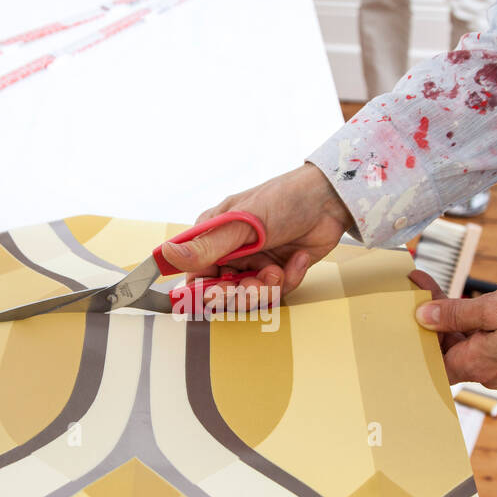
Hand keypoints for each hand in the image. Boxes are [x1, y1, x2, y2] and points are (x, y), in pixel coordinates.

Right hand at [159, 163, 353, 300]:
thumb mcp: (242, 224)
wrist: (330, 199)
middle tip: (253, 286)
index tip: (213, 297)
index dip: (201, 291)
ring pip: (249, 297)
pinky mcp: (278, 271)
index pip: (194, 274)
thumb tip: (166, 254)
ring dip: (265, 289)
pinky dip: (288, 279)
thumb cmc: (283, 200)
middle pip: (221, 293)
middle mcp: (230, 252)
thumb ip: (206, 246)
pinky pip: (276, 292)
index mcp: (212, 236)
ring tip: (277, 272)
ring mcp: (254, 262)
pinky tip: (296, 259)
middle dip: (239, 294)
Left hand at [412, 272, 496, 386]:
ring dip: (453, 320)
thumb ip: (457, 315)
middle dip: (432, 320)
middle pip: (448, 351)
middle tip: (424, 288)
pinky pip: (488, 343)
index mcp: (481, 364)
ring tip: (443, 291)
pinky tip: (476, 303)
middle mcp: (492, 372)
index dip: (417, 333)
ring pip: (468, 346)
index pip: (432, 359)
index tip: (411, 302)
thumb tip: (423, 319)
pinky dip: (475, 324)